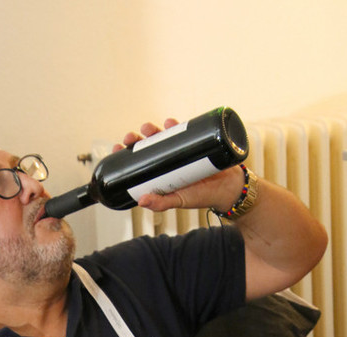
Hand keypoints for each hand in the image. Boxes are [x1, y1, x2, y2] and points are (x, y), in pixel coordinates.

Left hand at [114, 118, 244, 213]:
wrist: (229, 188)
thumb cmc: (203, 197)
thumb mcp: (179, 201)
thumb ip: (161, 203)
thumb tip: (141, 201)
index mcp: (159, 175)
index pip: (138, 162)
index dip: (126, 155)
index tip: (117, 149)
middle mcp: (167, 161)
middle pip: (146, 146)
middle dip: (136, 139)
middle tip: (130, 137)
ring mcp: (180, 150)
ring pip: (161, 136)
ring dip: (151, 129)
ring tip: (147, 128)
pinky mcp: (193, 142)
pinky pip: (182, 130)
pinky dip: (174, 125)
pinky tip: (169, 123)